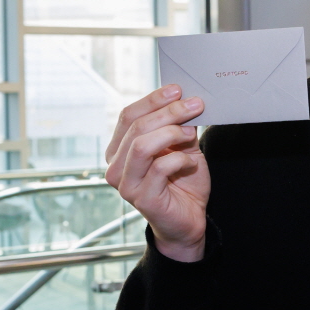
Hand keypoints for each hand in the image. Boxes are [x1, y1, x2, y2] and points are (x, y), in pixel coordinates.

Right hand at [105, 85, 210, 261]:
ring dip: (172, 132)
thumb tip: (183, 97)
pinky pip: (160, 167)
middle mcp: (115, 167)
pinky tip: (191, 163)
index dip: (153, 100)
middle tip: (195, 105)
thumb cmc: (182, 182)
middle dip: (169, 112)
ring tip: (191, 133)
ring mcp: (126, 185)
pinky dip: (180, 159)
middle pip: (136, 127)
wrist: (189, 220)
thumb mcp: (180, 146)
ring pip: (143, 145)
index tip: (178, 89)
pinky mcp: (142, 199)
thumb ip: (177, 124)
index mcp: (119, 150)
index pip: (128, 116)